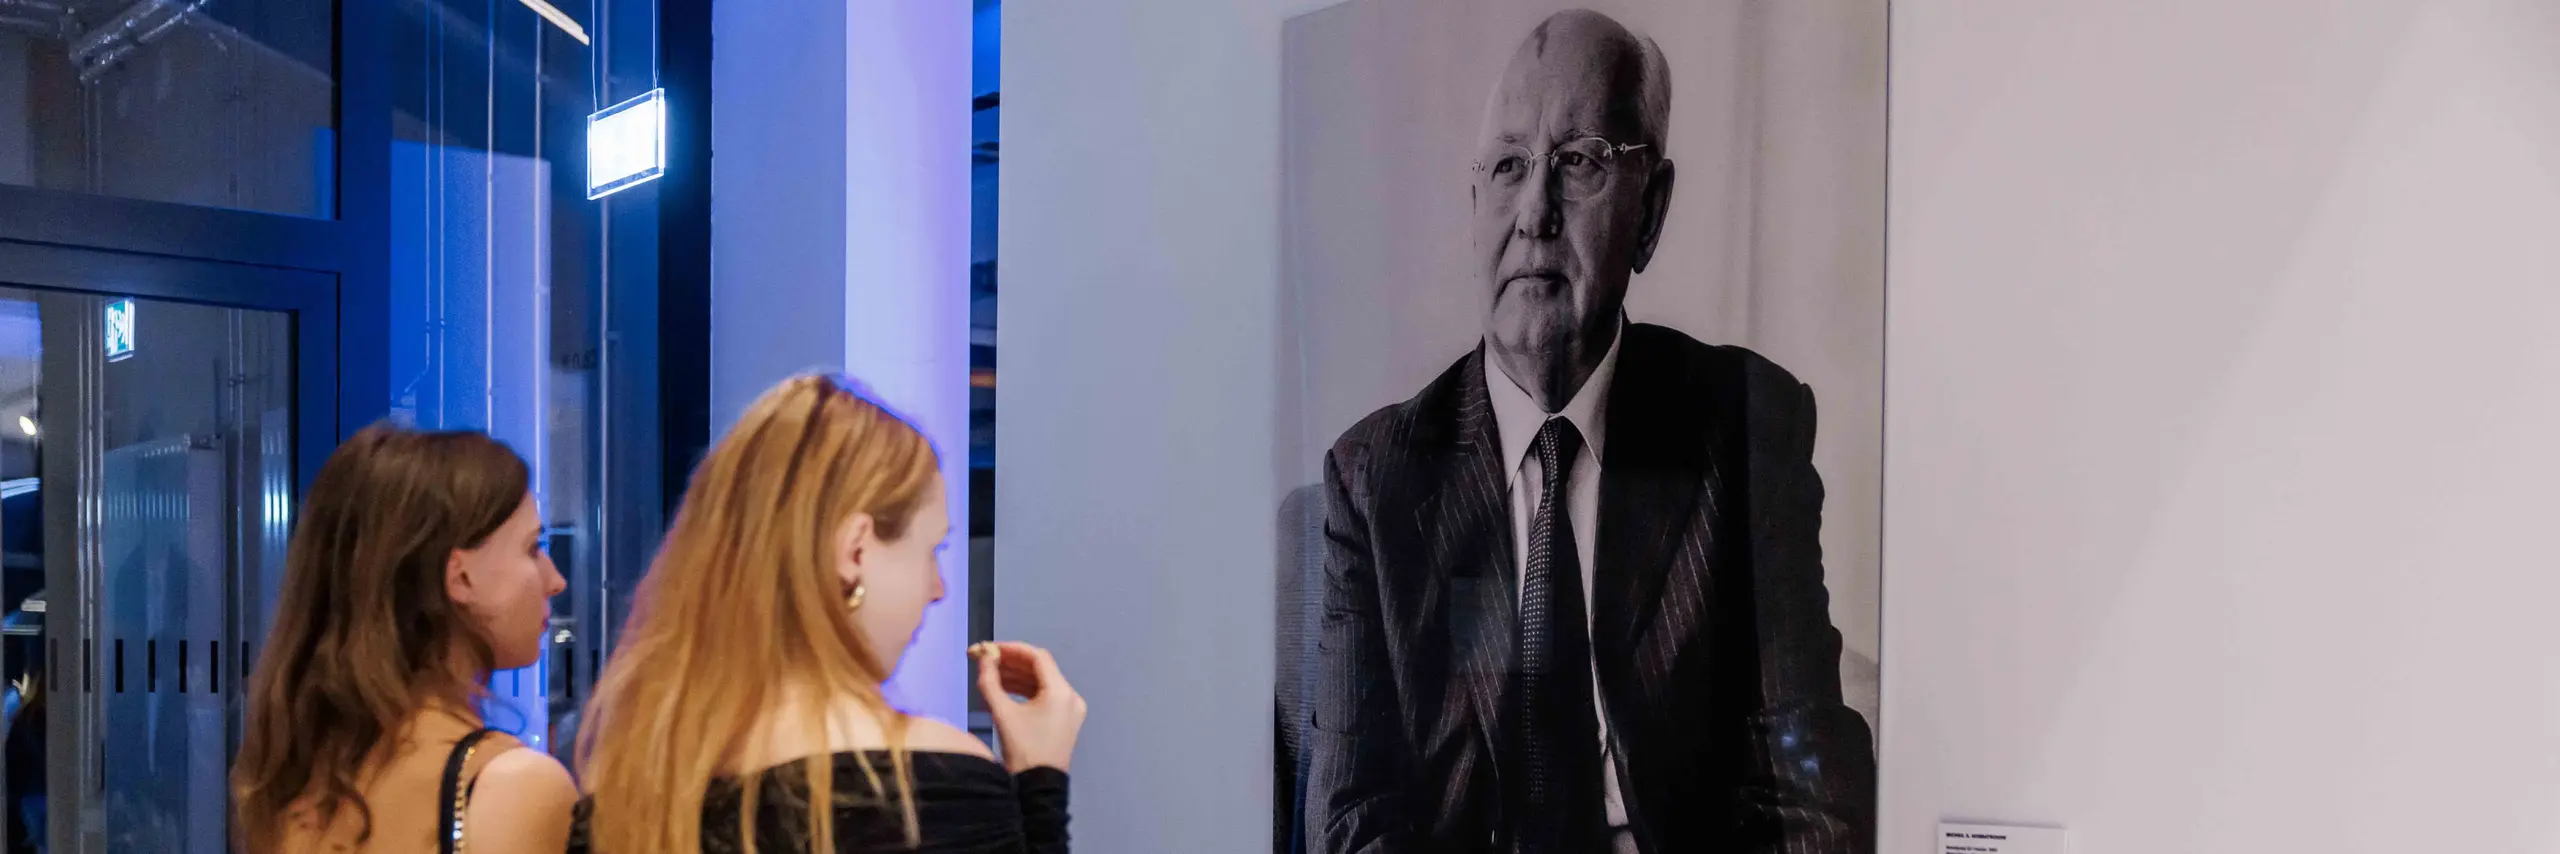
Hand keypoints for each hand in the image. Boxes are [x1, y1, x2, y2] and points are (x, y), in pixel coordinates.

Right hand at [972, 641, 1085, 773]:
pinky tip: (1003, 690)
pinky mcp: (1065, 720)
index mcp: (1061, 693)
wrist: (1037, 788)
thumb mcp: (1002, 714)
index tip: (990, 649)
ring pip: (1042, 683)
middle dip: (1011, 663)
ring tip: (990, 674)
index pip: (1038, 657)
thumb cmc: (1022, 751)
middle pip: (1040, 669)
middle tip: (985, 660)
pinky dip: (1025, 691)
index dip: (1012, 649)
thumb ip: (990, 681)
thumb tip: (983, 657)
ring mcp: (1071, 709)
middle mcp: (1071, 697)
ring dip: (1016, 677)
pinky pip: (1045, 697)